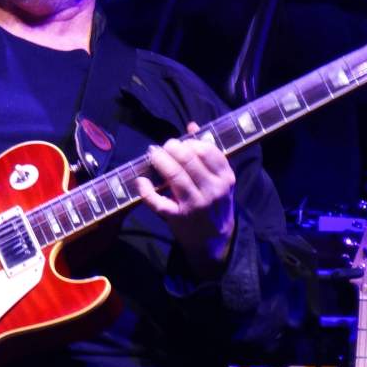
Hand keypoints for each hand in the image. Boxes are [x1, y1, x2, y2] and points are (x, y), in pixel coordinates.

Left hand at [137, 122, 235, 278]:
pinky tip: (141, 181)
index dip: (189, 142)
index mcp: (225, 178)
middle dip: (171, 147)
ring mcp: (195, 205)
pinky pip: (158, 202)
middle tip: (163, 148)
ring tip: (153, 155)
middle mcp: (212, 190)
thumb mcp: (219, 179)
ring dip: (159, 160)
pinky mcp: (178, 218)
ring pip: (174, 175)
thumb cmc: (215, 204)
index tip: (180, 144)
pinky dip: (146, 190)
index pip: (206, 150)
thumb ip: (208, 153)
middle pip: (188, 159)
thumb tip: (192, 125)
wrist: (214, 241)